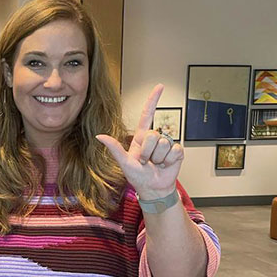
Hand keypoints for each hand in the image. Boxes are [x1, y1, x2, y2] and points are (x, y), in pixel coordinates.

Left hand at [96, 84, 183, 200]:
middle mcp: (155, 139)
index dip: (153, 100)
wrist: (153, 189)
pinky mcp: (177, 152)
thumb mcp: (124, 162)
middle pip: (153, 135)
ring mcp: (167, 144)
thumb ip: (114, 148)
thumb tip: (100, 136)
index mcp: (141, 138)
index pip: (147, 114)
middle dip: (147, 151)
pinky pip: (175, 150)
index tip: (160, 87)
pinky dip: (169, 161)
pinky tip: (165, 165)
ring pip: (164, 143)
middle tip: (146, 162)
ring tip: (155, 164)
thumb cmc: (138, 176)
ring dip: (158, 158)